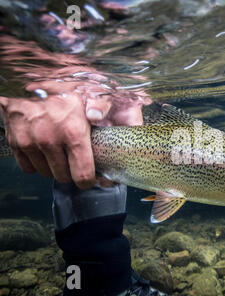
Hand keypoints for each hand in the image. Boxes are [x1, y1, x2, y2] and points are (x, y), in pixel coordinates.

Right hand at [0, 78, 149, 188]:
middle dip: (72, 172)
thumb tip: (97, 116)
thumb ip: (102, 105)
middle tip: (76, 161)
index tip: (90, 178)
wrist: (23, 80)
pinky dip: (37, 163)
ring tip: (61, 152)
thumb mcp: (89, 92)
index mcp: (73, 131)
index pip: (82, 175)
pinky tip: (44, 150)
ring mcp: (29, 142)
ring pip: (46, 173)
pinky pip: (28, 167)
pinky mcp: (15, 142)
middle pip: (64, 177)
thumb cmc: (62, 88)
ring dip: (54, 167)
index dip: (88, 180)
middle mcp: (50, 139)